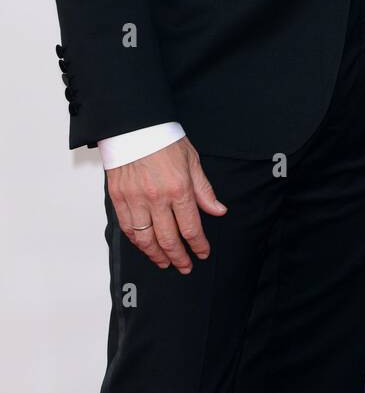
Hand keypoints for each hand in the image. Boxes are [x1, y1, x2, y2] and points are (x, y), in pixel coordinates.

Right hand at [106, 136, 227, 272]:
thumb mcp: (192, 161)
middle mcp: (156, 198)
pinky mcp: (119, 198)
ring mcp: (135, 200)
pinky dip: (137, 242)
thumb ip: (204, 190)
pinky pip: (128, 229)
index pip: (191, 227)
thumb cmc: (164, 139)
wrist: (134, 126)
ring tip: (165, 262)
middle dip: (179, 257)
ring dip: (157, 255)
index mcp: (179, 188)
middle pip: (168, 239)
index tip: (202, 253)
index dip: (198, 245)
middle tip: (185, 266)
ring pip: (146, 239)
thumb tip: (218, 210)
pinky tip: (145, 247)